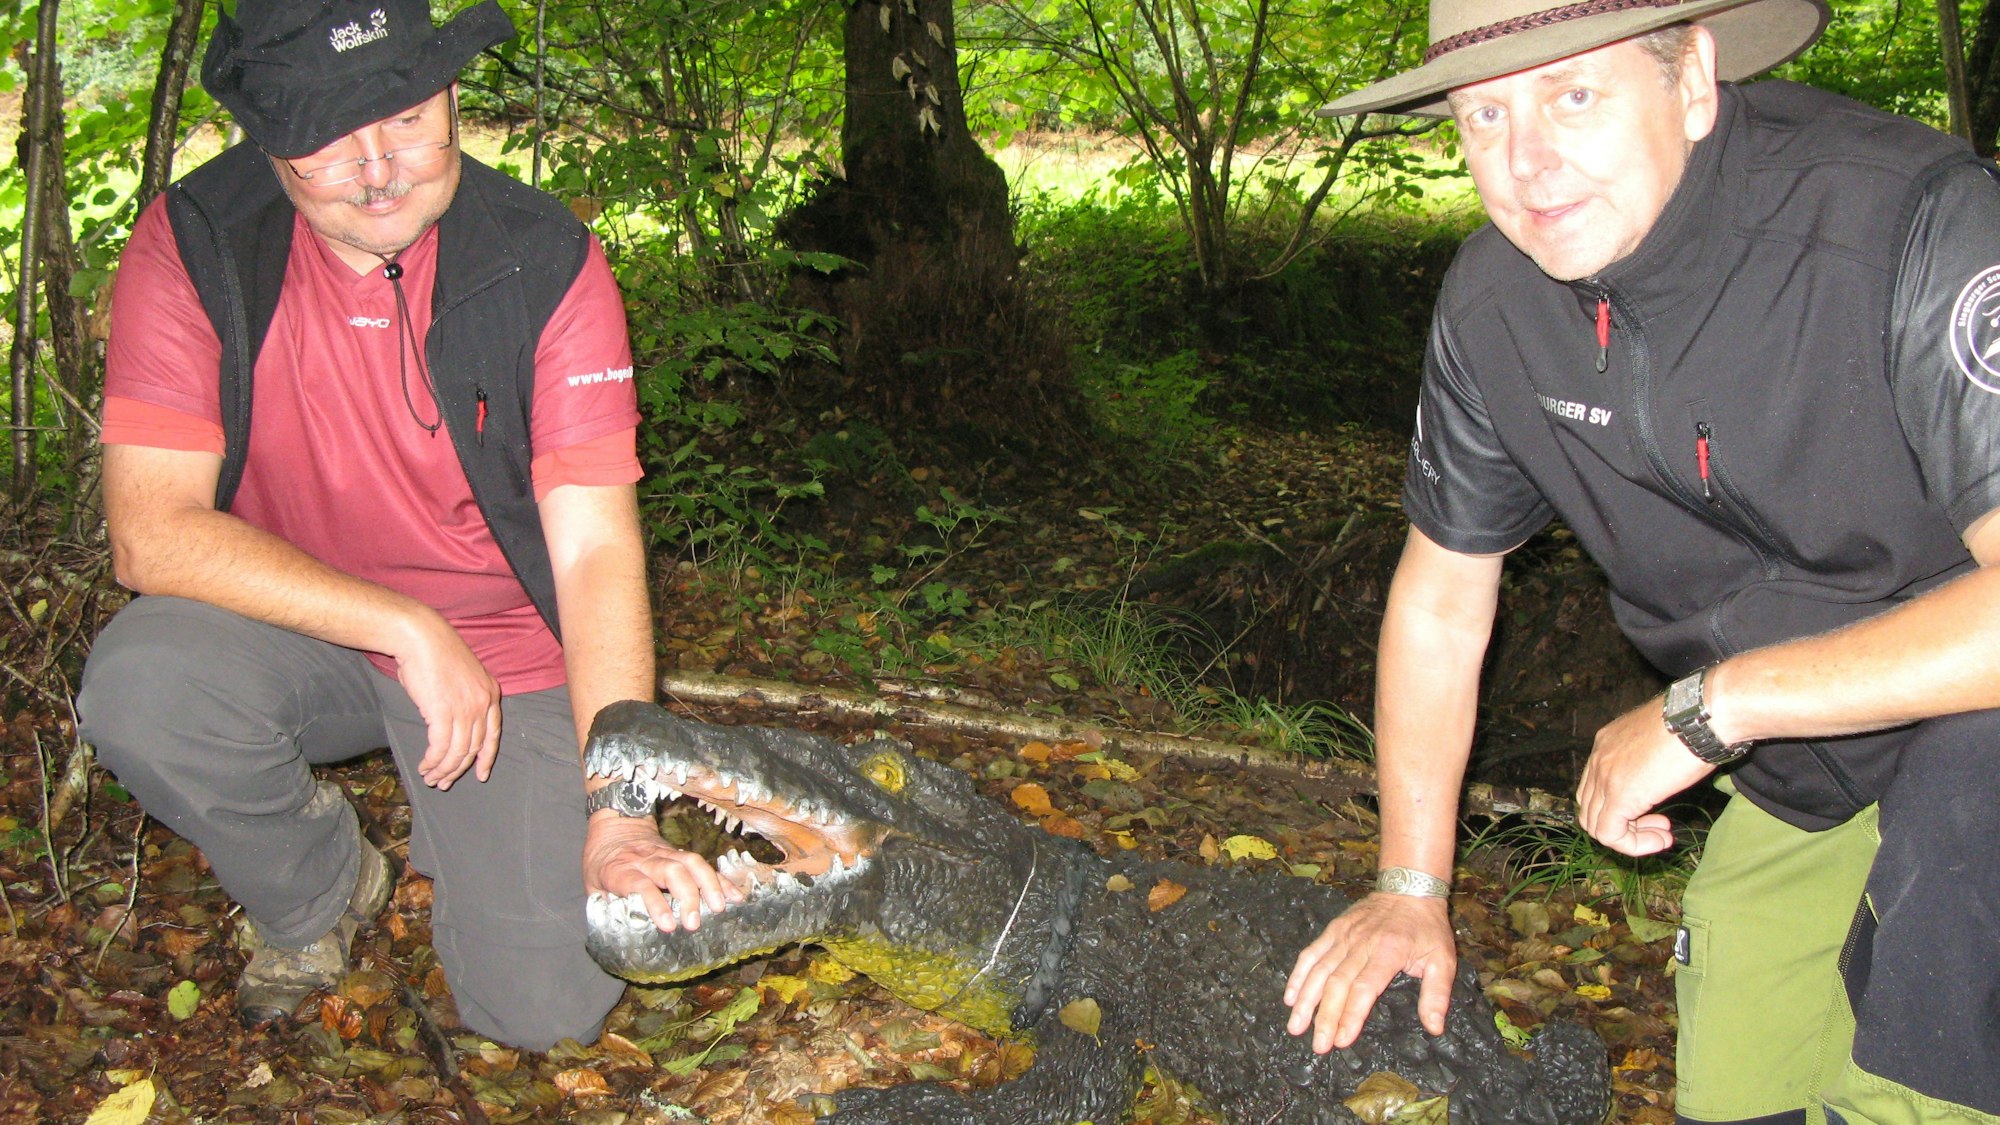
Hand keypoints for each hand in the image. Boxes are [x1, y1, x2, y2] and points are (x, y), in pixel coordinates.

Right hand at [391, 611, 501, 789]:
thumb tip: (451, 727)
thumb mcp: (462, 677)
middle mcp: (483, 703)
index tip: (480, 775)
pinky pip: (440, 747)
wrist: (421, 637)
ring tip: (430, 778)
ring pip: (457, 751)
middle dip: (458, 769)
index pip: (493, 735)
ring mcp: (465, 708)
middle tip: (443, 782)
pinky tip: (424, 766)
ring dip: (442, 769)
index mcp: (491, 693)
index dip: (486, 758)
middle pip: (474, 747)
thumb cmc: (435, 654)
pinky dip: (432, 761)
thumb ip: (464, 700)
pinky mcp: (443, 712)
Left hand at [583, 813, 745, 931]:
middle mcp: (646, 859)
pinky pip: (704, 863)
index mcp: (620, 869)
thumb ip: (605, 908)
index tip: (668, 925)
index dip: (655, 904)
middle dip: (687, 896)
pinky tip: (735, 895)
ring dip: (709, 885)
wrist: (615, 823)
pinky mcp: (680, 853)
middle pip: (672, 870)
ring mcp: (666, 853)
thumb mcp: (592, 885)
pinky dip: (721, 879)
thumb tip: (620, 934)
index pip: (640, 884)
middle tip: (694, 922)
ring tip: (721, 908)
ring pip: (691, 862)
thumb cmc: (601, 861)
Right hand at [1283, 891, 1454, 1051]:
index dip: (1350, 1015)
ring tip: (1296, 1027)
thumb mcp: (1443, 959)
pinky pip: (1311, 954)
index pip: (1364, 988)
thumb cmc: (1427, 928)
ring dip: (1306, 1001)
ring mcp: (1343, 935)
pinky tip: (1290, 997)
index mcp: (1388, 951)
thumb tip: (1435, 1027)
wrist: (1408, 888)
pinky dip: (1298, 975)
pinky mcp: (1333, 930)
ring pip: (1318, 971)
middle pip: (1337, 984)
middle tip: (1318, 1046)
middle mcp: (1360, 943)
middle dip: (1325, 1017)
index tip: (1342, 1040)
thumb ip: (1437, 994)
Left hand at [1576, 698, 1714, 855]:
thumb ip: (1648, 763)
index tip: (1656, 813)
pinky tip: (1661, 840)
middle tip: (1659, 826)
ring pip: (1595, 824)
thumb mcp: (1661, 743)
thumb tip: (1658, 780)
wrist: (1703, 716)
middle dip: (1624, 824)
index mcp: (1606, 743)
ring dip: (1630, 838)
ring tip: (1662, 836)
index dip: (1621, 808)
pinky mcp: (1619, 794)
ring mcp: (1604, 775)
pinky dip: (1633, 845)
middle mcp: (1598, 758)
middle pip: (1591, 807)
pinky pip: (1610, 834)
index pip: (1595, 788)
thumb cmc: (1695, 724)